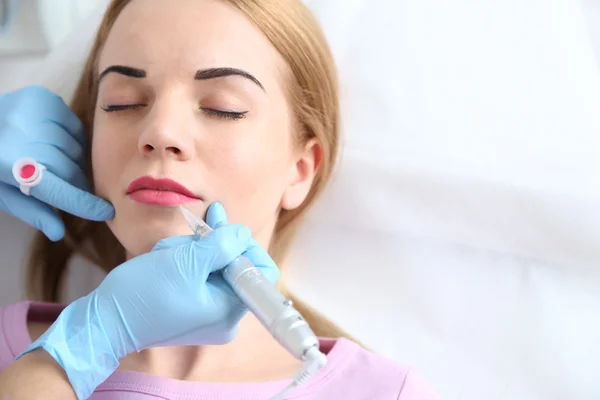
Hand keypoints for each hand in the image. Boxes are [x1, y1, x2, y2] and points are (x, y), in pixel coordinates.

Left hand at [0, 85, 113, 240]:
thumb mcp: (3, 194)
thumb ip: (32, 212)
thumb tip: (58, 233)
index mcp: (9, 166)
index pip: (57, 190)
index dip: (83, 203)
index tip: (105, 212)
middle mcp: (23, 137)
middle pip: (70, 169)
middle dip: (76, 184)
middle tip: (74, 190)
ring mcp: (33, 113)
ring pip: (75, 148)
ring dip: (74, 162)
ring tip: (59, 163)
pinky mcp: (42, 98)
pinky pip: (74, 126)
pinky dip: (72, 138)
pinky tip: (56, 142)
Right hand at [18, 202, 279, 398]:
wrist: (104, 320)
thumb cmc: (143, 293)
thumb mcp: (186, 260)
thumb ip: (222, 244)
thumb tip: (243, 233)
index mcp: (230, 311)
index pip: (261, 273)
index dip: (247, 247)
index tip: (223, 231)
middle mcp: (225, 317)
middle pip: (236, 266)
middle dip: (210, 246)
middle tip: (191, 234)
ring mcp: (208, 313)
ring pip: (214, 266)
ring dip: (192, 251)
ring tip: (167, 252)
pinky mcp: (192, 307)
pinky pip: (199, 276)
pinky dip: (184, 261)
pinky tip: (165, 258)